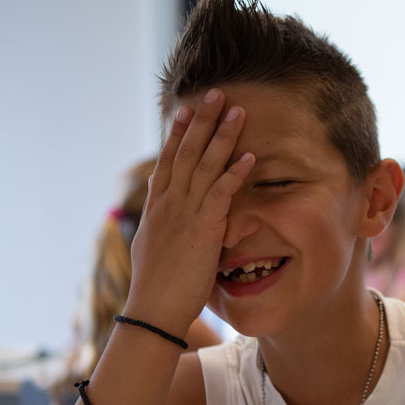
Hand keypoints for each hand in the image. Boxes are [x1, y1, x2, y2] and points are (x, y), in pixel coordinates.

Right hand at [124, 88, 255, 336]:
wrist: (154, 311)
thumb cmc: (157, 289)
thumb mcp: (157, 252)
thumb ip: (166, 232)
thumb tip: (166, 227)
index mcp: (157, 209)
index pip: (168, 162)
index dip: (178, 134)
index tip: (186, 110)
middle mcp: (168, 204)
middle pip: (185, 152)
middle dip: (201, 120)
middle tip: (215, 92)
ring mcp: (184, 214)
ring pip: (204, 165)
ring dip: (222, 136)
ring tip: (237, 110)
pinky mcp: (203, 229)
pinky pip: (221, 193)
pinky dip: (236, 173)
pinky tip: (250, 156)